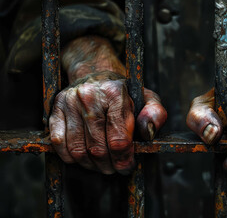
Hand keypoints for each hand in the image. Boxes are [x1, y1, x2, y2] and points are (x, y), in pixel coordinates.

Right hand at [49, 71, 166, 173]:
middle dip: (109, 166)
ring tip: (102, 165)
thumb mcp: (147, 98)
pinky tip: (84, 156)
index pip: (118, 140)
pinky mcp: (55, 108)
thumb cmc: (124, 92)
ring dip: (91, 165)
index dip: (124, 160)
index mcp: (115, 93)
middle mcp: (89, 95)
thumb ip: (155, 114)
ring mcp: (70, 102)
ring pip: (78, 150)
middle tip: (116, 168)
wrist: (96, 73)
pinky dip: (71, 157)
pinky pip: (59, 143)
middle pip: (98, 149)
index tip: (128, 166)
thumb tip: (147, 133)